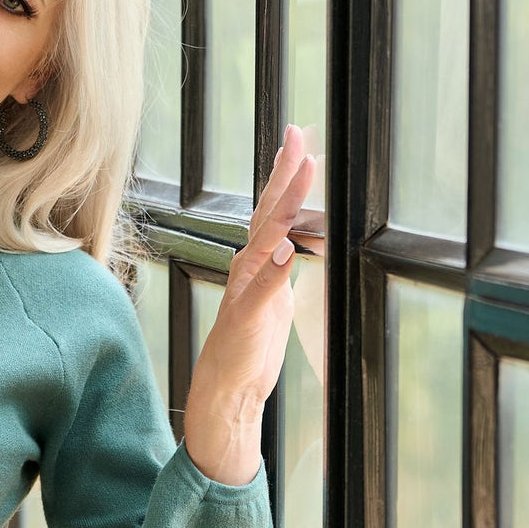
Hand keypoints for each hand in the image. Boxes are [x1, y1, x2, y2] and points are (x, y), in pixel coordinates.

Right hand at [182, 126, 318, 485]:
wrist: (226, 391)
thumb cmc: (249, 347)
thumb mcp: (272, 300)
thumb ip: (279, 269)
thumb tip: (293, 242)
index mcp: (257, 261)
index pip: (273, 208)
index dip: (286, 173)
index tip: (300, 137)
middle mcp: (248, 266)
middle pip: (268, 210)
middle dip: (286, 172)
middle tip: (301, 136)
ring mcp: (245, 289)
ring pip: (266, 238)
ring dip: (286, 205)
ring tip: (303, 174)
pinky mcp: (246, 317)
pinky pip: (262, 288)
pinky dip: (273, 268)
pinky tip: (286, 247)